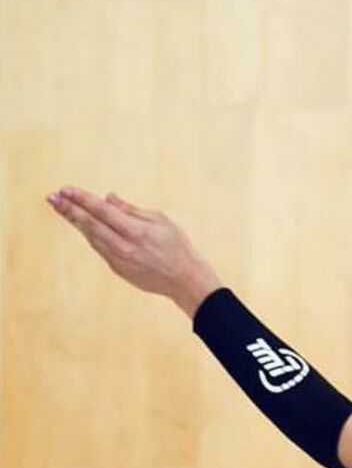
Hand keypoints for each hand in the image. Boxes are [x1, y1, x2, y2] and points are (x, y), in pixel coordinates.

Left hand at [47, 186, 221, 317]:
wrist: (183, 278)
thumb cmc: (176, 245)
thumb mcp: (160, 220)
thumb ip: (131, 210)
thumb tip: (107, 198)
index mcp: (135, 231)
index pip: (101, 211)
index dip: (82, 199)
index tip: (66, 189)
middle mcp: (122, 246)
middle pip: (89, 224)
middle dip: (69, 209)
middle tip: (52, 197)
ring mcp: (117, 259)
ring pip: (91, 236)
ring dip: (75, 221)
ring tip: (61, 207)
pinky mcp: (116, 268)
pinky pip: (99, 247)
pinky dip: (90, 233)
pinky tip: (83, 224)